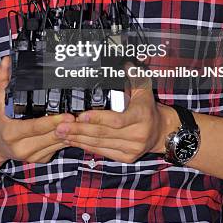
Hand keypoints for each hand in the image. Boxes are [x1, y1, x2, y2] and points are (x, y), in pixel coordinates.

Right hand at [0, 55, 74, 163]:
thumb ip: (1, 80)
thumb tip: (6, 62)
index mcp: (11, 133)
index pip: (36, 127)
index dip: (53, 122)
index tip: (68, 115)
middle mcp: (22, 148)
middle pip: (51, 136)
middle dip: (68, 126)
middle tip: (82, 114)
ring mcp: (32, 156)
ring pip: (57, 144)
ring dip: (71, 132)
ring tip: (82, 119)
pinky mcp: (41, 159)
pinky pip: (58, 148)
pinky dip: (67, 138)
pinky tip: (74, 127)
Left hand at [53, 62, 177, 162]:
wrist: (160, 131)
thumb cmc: (147, 108)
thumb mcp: (143, 90)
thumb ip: (133, 77)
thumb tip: (125, 64)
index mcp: (140, 116)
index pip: (116, 120)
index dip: (98, 118)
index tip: (81, 115)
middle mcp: (136, 135)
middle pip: (103, 133)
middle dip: (79, 130)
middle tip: (61, 126)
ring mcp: (131, 148)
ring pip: (100, 144)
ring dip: (79, 139)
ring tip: (62, 133)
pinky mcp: (126, 158)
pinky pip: (102, 152)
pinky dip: (86, 146)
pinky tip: (73, 141)